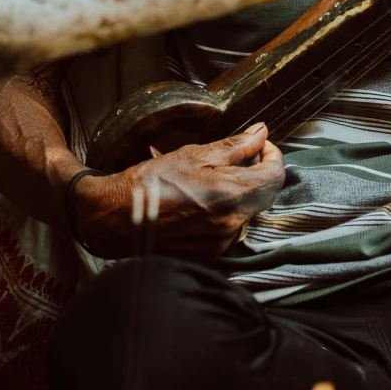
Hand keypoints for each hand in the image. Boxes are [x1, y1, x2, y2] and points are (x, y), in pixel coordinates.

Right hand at [69, 123, 285, 259]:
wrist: (116, 219)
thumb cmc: (150, 184)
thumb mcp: (192, 155)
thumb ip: (233, 146)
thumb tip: (260, 133)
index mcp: (232, 195)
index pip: (275, 175)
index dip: (272, 156)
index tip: (261, 147)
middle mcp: (231, 224)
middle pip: (261, 195)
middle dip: (253, 174)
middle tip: (233, 160)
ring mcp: (220, 244)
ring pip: (243, 213)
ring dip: (235, 195)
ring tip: (206, 183)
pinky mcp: (208, 256)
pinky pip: (226, 230)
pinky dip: (220, 214)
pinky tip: (196, 204)